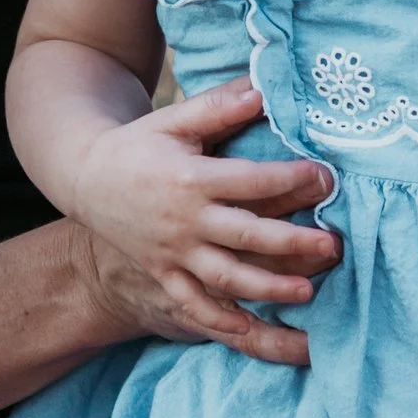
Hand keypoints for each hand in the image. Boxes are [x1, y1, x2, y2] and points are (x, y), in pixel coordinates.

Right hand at [67, 83, 337, 363]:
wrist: (84, 177)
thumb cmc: (139, 145)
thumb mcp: (174, 120)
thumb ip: (218, 107)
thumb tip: (262, 89)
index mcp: (191, 178)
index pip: (251, 181)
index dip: (291, 179)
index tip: (326, 178)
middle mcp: (184, 220)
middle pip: (246, 235)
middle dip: (291, 242)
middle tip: (332, 244)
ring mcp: (173, 251)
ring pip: (225, 276)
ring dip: (267, 287)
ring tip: (307, 292)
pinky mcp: (162, 272)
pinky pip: (191, 301)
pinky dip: (217, 319)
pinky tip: (249, 328)